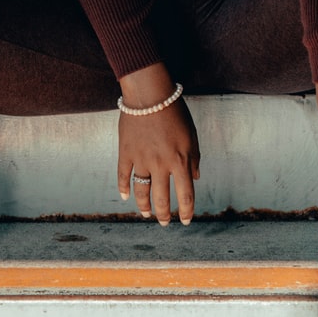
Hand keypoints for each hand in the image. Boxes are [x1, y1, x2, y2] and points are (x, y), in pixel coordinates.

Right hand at [116, 64, 200, 225]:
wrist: (149, 94)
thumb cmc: (174, 111)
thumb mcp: (192, 134)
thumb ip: (194, 158)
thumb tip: (195, 178)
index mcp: (180, 161)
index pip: (185, 195)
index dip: (187, 212)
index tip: (186, 220)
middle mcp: (160, 165)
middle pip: (162, 199)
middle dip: (164, 215)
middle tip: (164, 222)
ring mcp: (141, 160)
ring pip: (141, 192)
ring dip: (144, 207)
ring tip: (147, 214)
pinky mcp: (126, 152)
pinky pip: (122, 176)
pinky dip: (123, 188)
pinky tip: (125, 197)